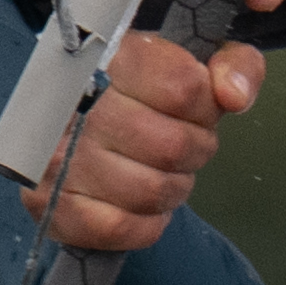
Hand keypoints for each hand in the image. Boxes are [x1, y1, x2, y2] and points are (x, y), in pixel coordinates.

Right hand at [36, 24, 257, 251]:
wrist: (77, 120)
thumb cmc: (146, 95)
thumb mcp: (196, 65)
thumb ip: (235, 66)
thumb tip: (234, 96)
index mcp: (114, 57)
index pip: (183, 87)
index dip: (204, 108)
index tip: (195, 108)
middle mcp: (77, 105)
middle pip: (172, 146)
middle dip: (193, 151)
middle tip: (181, 145)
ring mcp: (58, 156)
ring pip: (150, 191)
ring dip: (171, 188)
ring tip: (159, 170)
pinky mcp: (50, 204)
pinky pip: (119, 228)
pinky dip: (144, 223)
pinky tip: (141, 203)